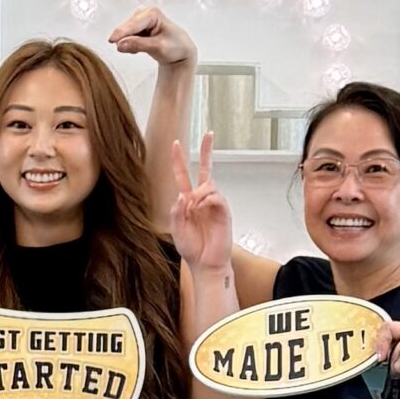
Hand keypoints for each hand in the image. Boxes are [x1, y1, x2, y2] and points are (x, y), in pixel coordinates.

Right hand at [108, 5, 194, 67]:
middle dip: (126, 39)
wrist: (181, 51)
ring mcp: (140, 19)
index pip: (134, 24)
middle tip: (133, 52)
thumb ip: (138, 45)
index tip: (111, 41)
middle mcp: (145, 12)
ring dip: (129, 42)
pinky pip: (127, 36)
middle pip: (128, 27)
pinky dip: (130, 44)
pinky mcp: (138, 27)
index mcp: (153, 13)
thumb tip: (119, 45)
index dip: (122, 33)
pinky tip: (138, 50)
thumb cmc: (175, 47)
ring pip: (126, 32)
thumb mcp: (158, 47)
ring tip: (139, 51)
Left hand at [169, 134, 235, 277]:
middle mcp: (202, 199)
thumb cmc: (191, 248)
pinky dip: (206, 201)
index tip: (176, 143)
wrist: (205, 264)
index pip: (183, 175)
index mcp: (188, 201)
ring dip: (198, 195)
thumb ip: (176, 211)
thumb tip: (184, 195)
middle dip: (207, 150)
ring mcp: (214, 204)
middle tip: (209, 133)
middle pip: (206, 169)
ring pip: (208, 184)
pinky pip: (215, 196)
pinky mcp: (224, 211)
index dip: (179, 159)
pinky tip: (201, 209)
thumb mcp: (175, 229)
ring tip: (194, 211)